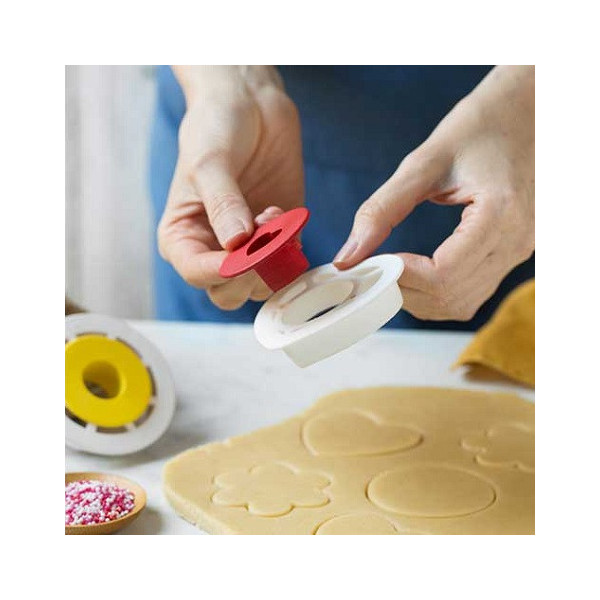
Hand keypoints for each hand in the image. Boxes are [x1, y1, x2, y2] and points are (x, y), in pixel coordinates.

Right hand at [158, 66, 302, 309]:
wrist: (249, 104)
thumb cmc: (215, 129)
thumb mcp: (210, 163)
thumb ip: (223, 205)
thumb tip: (236, 245)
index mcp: (183, 238)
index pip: (197, 273)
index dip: (222, 270)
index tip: (245, 249)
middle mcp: (213, 250)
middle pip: (230, 293)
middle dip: (251, 272)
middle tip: (262, 237)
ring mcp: (248, 247)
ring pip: (263, 284)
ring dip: (275, 257)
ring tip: (273, 214)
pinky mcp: (278, 238)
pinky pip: (289, 263)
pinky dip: (294, 248)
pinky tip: (287, 216)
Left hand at [334, 66, 534, 320]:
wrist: (531, 110)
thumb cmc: (482, 125)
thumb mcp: (425, 161)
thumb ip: (382, 210)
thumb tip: (348, 257)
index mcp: (500, 214)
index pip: (443, 275)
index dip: (400, 275)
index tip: (374, 259)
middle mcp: (517, 242)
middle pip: (450, 298)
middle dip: (404, 290)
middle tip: (375, 266)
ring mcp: (521, 251)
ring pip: (462, 304)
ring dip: (420, 297)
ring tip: (393, 268)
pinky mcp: (515, 253)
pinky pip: (474, 292)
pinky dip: (439, 292)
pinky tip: (418, 270)